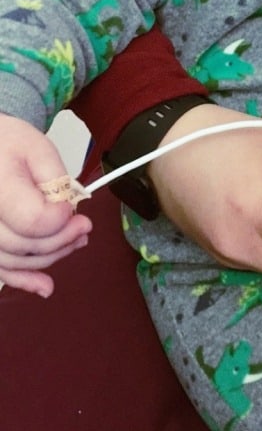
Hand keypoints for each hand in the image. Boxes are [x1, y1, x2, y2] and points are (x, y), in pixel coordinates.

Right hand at [0, 114, 91, 296]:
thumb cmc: (7, 144)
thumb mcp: (38, 149)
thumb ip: (56, 180)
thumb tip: (68, 213)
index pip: (33, 220)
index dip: (60, 219)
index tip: (73, 210)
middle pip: (25, 245)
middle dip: (61, 240)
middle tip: (84, 228)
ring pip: (14, 261)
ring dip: (49, 258)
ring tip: (75, 242)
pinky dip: (22, 279)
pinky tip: (45, 286)